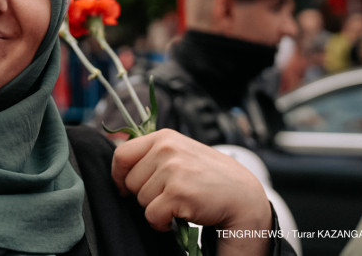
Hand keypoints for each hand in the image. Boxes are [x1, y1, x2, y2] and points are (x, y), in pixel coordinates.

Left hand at [111, 129, 271, 255]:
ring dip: (156, 208)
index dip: (119, 175)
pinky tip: (180, 216)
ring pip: (140, 199)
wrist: (242, 196)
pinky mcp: (178, 192)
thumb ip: (153, 154)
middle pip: (130, 181)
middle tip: (169, 195)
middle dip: (145, 194)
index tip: (124, 186)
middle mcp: (166, 149)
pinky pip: (152, 216)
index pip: (121, 154)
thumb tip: (119, 164)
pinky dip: (162, 223)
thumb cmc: (209, 177)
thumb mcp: (180, 153)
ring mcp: (172, 169)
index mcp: (164, 137)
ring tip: (178, 203)